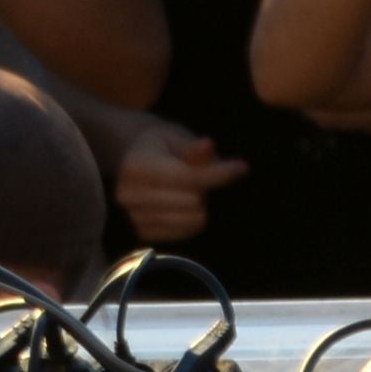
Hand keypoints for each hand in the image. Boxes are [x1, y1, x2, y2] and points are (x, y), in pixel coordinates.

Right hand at [104, 111, 252, 242]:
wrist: (136, 162)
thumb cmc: (163, 147)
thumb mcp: (177, 138)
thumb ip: (193, 148)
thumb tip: (208, 146)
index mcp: (135, 167)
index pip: (188, 178)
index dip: (219, 174)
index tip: (242, 167)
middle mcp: (128, 195)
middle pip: (192, 202)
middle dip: (203, 190)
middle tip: (198, 178)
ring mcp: (134, 217)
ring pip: (191, 220)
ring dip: (199, 206)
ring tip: (188, 190)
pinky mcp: (144, 234)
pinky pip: (186, 232)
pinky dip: (192, 220)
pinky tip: (182, 205)